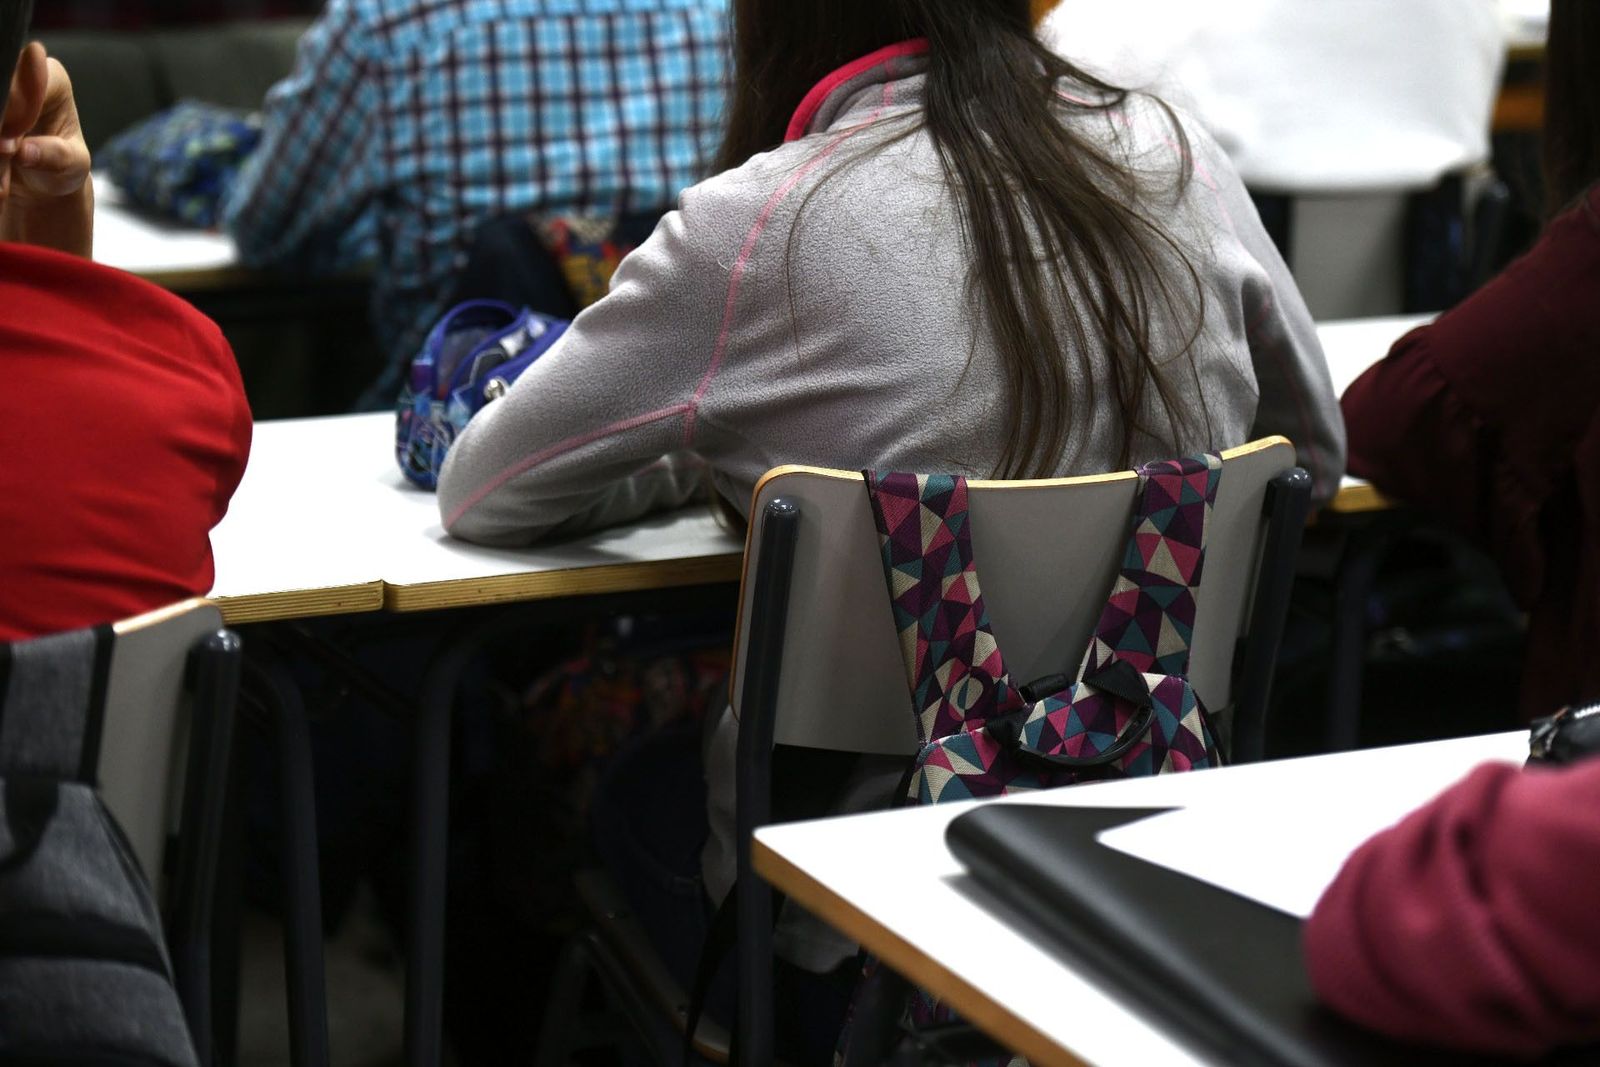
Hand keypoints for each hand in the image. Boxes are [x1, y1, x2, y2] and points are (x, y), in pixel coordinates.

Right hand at [0, 46, 92, 257]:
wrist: (41, 189)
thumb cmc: (65, 171)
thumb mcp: (69, 166)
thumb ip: (51, 154)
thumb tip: (18, 146)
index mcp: (50, 78)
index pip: (28, 73)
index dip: (17, 104)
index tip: (13, 140)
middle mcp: (21, 77)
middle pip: (4, 96)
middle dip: (3, 132)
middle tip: (7, 159)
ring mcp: (5, 97)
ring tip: (5, 179)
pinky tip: (3, 180)